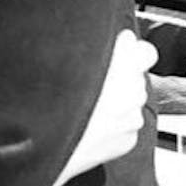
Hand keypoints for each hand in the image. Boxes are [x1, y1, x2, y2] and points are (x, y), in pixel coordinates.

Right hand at [49, 29, 155, 185]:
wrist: (41, 145)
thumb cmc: (46, 102)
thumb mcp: (61, 58)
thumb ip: (91, 46)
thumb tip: (103, 39)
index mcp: (120, 63)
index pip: (144, 51)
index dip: (128, 50)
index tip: (115, 52)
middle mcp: (132, 89)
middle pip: (135, 77)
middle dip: (118, 77)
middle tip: (90, 82)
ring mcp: (132, 118)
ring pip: (131, 102)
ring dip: (116, 101)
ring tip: (86, 106)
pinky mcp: (128, 141)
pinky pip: (126, 125)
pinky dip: (113, 124)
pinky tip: (88, 124)